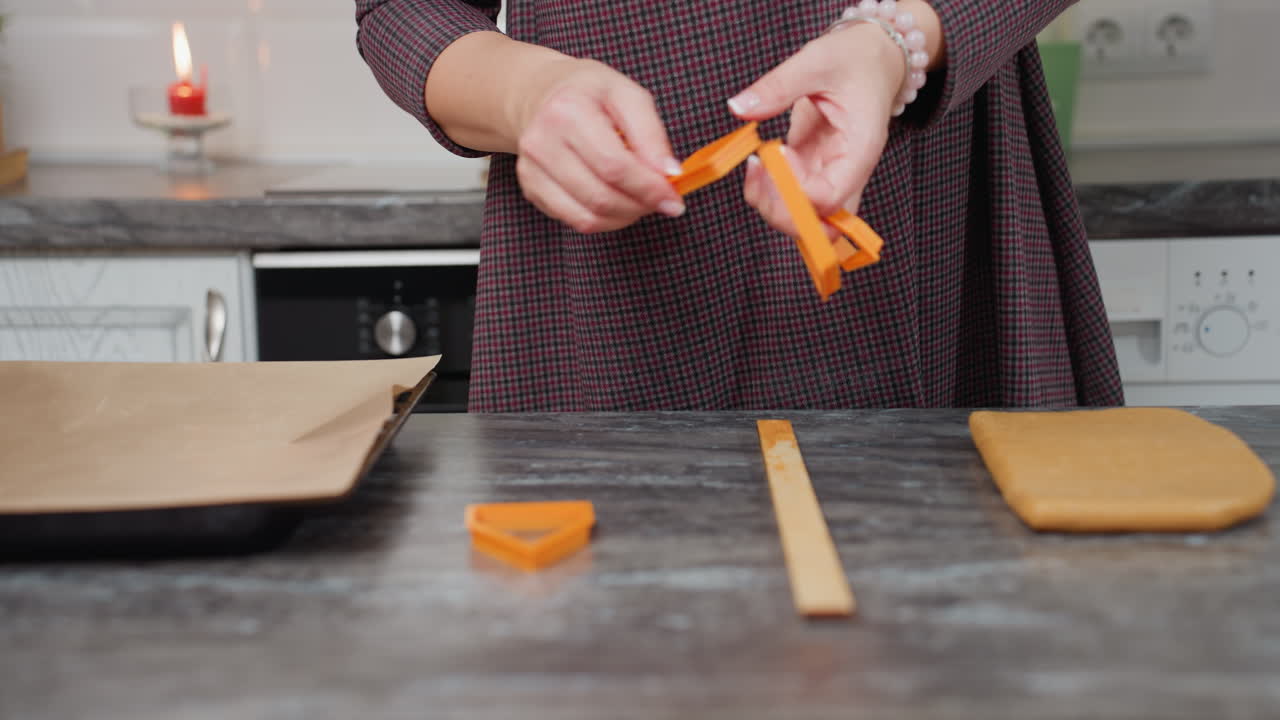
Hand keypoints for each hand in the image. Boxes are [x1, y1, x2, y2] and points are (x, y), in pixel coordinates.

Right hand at [512, 57, 685, 233]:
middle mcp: (542, 142)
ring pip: (588, 217)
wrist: (541, 94)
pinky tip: (617, 204)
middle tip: (660, 201)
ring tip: (640, 201)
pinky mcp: (531, 189)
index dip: (649, 189)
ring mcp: (531, 169)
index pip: (614, 166)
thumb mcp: (628, 95)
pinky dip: (604, 221)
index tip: (673, 199)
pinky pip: (574, 221)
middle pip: (600, 196)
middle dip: (640, 206)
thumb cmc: (589, 94)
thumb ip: (652, 134)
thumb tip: (670, 174)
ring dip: (624, 217)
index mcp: (568, 111)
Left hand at [729, 23, 906, 235]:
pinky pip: (792, 202)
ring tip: (755, 166)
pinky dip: (768, 195)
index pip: (829, 197)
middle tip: (758, 169)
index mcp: (860, 149)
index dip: (795, 189)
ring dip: (771, 206)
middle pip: (819, 224)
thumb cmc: (854, 59)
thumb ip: (778, 86)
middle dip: (780, 209)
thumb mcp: (817, 60)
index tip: (776, 153)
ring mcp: (830, 177)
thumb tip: (739, 107)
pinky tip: (757, 165)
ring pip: (804, 220)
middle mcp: (848, 173)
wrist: (872, 59)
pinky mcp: (813, 173)